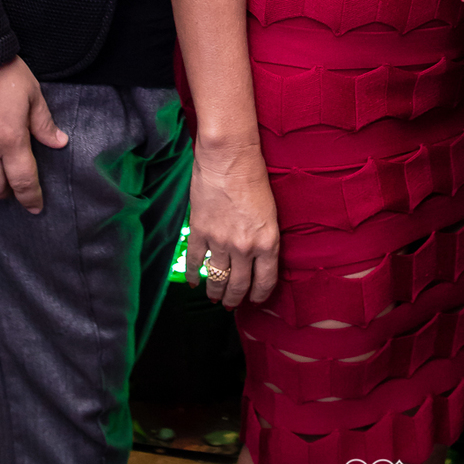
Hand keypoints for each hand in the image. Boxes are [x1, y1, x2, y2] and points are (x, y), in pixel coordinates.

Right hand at [185, 140, 279, 309]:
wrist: (229, 158)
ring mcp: (220, 241)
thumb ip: (264, 237)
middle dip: (235, 299)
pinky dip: (193, 274)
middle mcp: (245, 247)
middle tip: (231, 305)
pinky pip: (196, 261)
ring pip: (217, 278)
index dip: (259, 295)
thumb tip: (257, 256)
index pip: (265, 281)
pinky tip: (194, 282)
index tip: (255, 300)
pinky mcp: (200, 232)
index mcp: (267, 242)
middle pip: (239, 285)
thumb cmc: (254, 177)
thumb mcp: (270, 212)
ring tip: (214, 297)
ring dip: (215, 291)